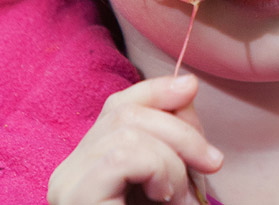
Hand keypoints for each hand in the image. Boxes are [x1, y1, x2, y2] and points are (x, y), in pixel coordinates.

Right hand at [47, 74, 223, 204]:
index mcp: (91, 165)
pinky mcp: (75, 198)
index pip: (118, 106)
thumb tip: (186, 85)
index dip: (156, 89)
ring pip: (128, 131)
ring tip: (179, 199)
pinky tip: (164, 199)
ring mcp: (67, 185)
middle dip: (181, 130)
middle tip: (211, 166)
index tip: (191, 88)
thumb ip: (176, 143)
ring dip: (172, 160)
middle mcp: (70, 172)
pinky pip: (123, 156)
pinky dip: (158, 169)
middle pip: (125, 112)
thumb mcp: (172, 184)